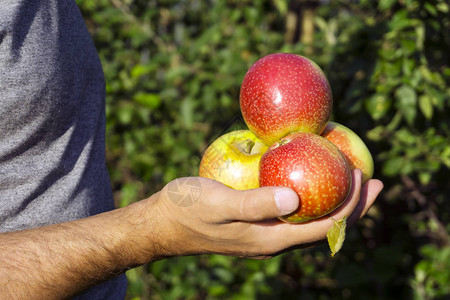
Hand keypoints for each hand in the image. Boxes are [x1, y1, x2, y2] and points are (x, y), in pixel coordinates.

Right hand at [149, 169, 382, 258]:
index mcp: (270, 239)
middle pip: (325, 226)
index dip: (351, 206)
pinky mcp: (256, 222)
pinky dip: (311, 196)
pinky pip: (294, 212)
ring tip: (348, 178)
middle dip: (352, 206)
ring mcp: (265, 233)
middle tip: (372, 179)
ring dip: (334, 200)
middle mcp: (273, 240)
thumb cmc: (187, 210)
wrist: (163, 223)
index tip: (366, 178)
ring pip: (311, 219)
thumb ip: (254, 204)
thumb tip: (295, 198)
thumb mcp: (218, 204)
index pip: (325, 228)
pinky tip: (308, 178)